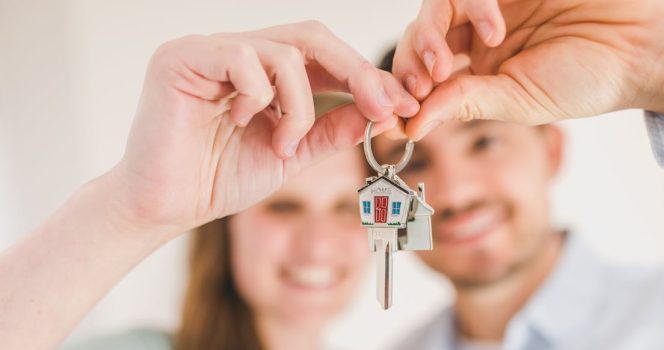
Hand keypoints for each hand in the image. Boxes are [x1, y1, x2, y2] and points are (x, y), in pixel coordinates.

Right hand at [112, 21, 418, 233]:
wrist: (166, 207)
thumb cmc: (219, 179)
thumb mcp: (292, 154)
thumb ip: (330, 130)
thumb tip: (377, 111)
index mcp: (262, 71)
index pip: (323, 56)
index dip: (365, 76)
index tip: (401, 105)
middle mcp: (237, 52)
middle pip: (312, 37)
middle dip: (356, 73)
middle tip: (383, 107)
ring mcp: (209, 49)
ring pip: (284, 52)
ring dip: (299, 106)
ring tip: (282, 144)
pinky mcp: (183, 57)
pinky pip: (243, 58)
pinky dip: (259, 97)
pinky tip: (241, 123)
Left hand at [394, 0, 663, 139]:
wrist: (646, 43)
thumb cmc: (590, 78)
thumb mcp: (519, 101)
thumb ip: (464, 104)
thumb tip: (410, 128)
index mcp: (481, 69)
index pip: (426, 75)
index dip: (405, 91)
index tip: (396, 116)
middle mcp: (480, 34)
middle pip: (421, 38)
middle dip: (410, 64)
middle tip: (419, 87)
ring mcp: (492, 3)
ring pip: (435, 8)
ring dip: (430, 37)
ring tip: (445, 65)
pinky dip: (471, 5)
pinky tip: (494, 29)